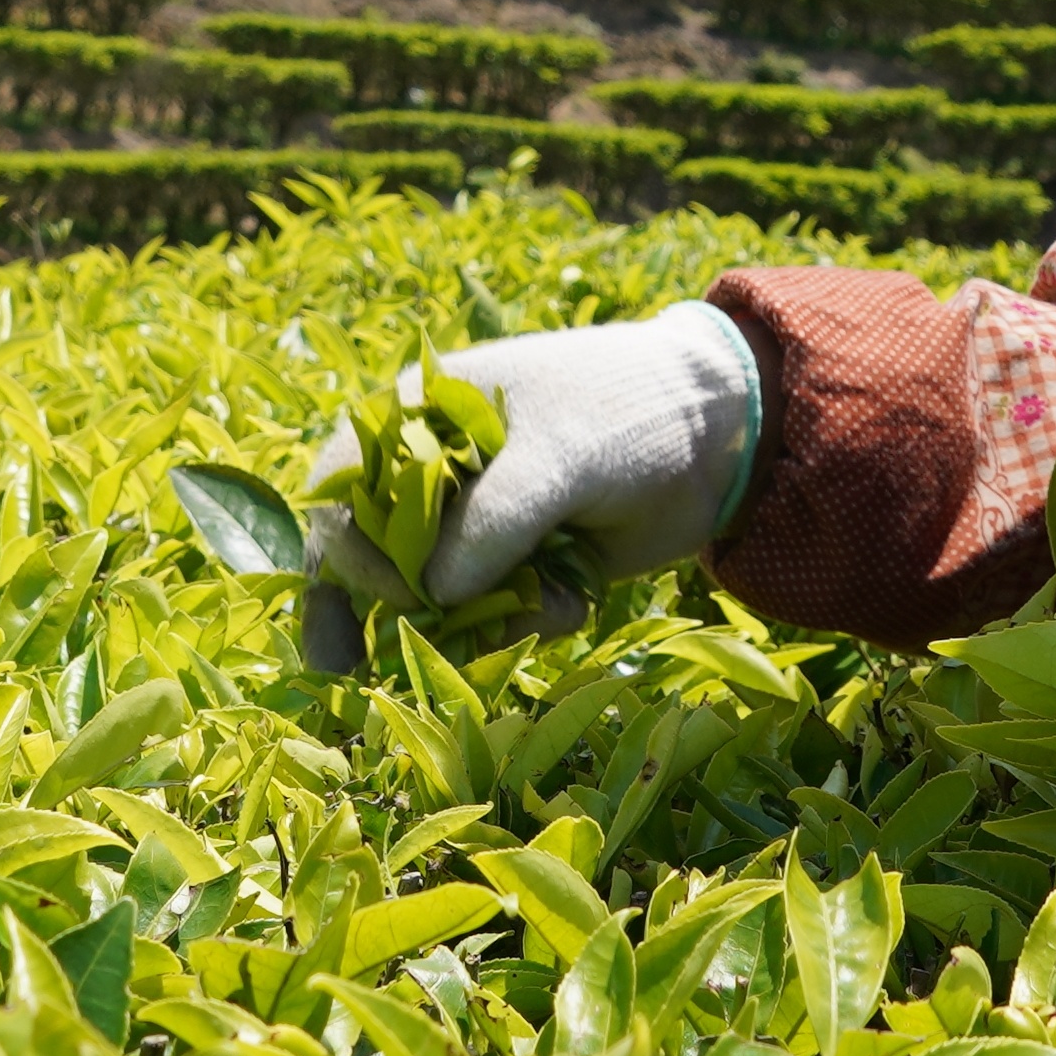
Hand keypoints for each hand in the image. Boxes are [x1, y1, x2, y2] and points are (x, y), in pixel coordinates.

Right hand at [289, 307, 765, 670]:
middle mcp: (426, 479)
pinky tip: (572, 603)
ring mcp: (469, 529)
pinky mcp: (511, 572)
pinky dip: (516, 630)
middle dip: (407, 613)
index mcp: (413, 421)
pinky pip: (482, 624)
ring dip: (473, 628)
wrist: (717, 434)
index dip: (350, 556)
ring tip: (549, 608)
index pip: (338, 497)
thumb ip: (493, 521)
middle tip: (447, 644)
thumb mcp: (559, 456)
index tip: (403, 596)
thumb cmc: (624, 412)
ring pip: (426, 607)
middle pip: (368, 564)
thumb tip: (430, 596)